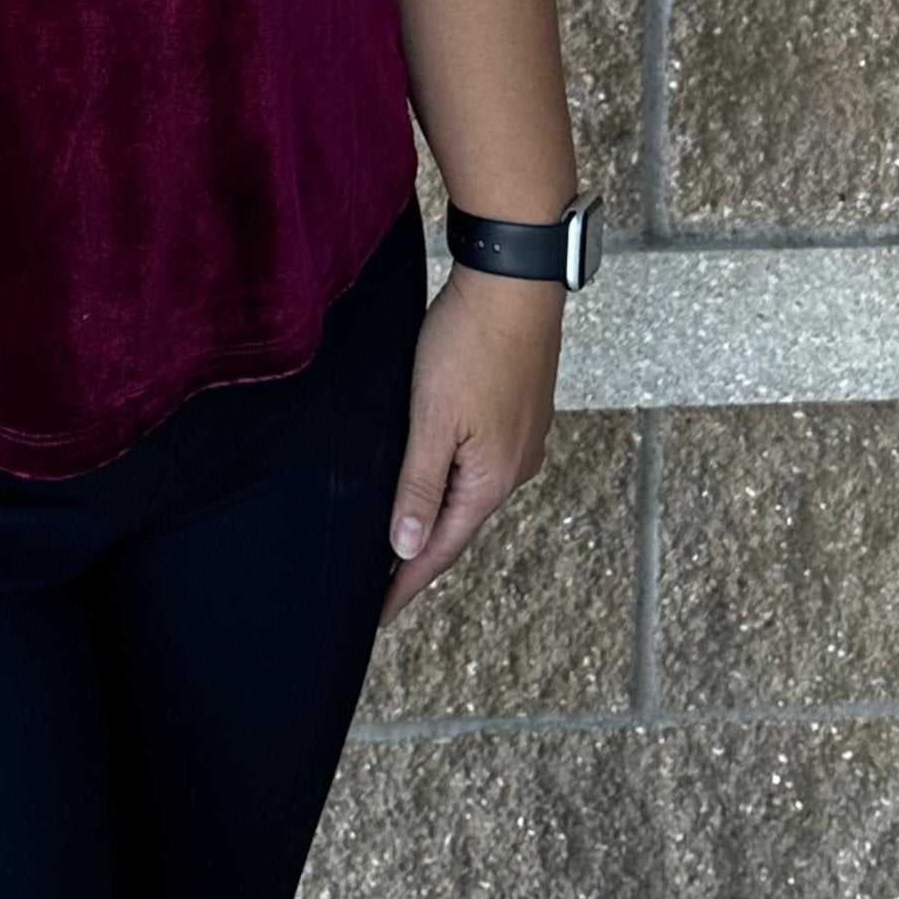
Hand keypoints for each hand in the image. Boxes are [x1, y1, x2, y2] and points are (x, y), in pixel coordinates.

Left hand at [375, 262, 563, 628]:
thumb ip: (418, 485)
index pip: (438, 549)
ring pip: (470, 492)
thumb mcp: (431, 420)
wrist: (513, 282)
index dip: (403, 584)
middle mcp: (514, 468)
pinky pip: (480, 463)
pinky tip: (434, 475)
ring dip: (436, 515)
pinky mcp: (520, 411)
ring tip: (402, 537)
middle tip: (381, 584)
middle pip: (457, 525)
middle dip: (419, 555)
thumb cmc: (469, 345)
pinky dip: (452, 481)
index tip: (376, 617)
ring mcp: (522, 439)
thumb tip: (405, 549)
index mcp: (491, 481)